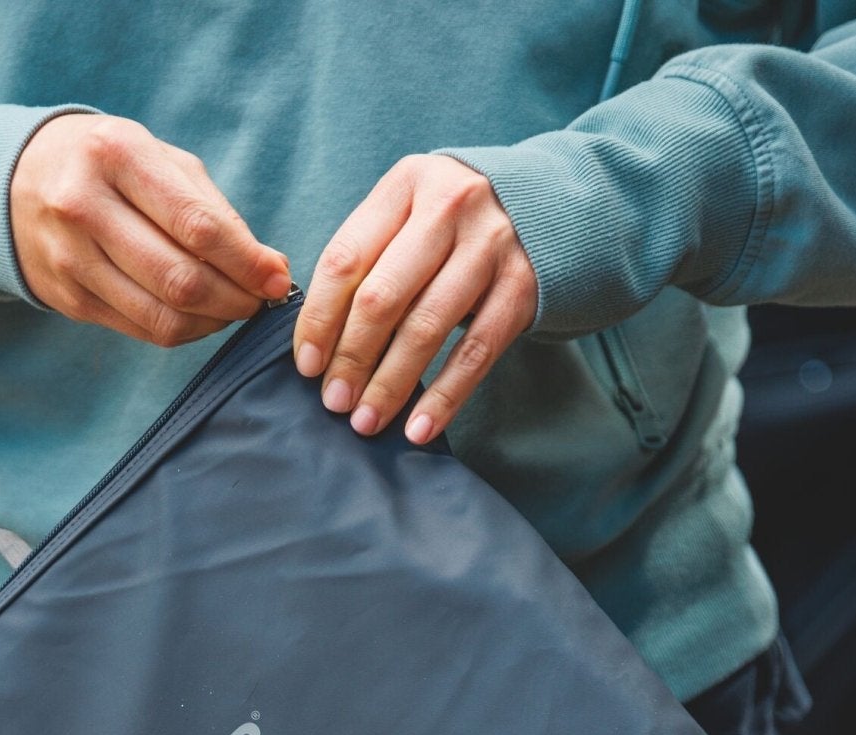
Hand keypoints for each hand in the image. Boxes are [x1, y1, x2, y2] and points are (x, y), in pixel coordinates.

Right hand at [11, 113, 289, 347]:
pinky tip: (200, 317)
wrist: (16, 183)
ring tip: (234, 308)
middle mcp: (85, 206)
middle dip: (235, 299)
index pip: (198, 226)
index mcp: (117, 155)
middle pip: (181, 279)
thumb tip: (270, 267)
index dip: (247, 262)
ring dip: (212, 322)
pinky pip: (141, 329)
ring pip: (162, 316)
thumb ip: (212, 208)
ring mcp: (70, 258)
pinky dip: (183, 331)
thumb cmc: (109, 167)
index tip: (279, 279)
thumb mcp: (157, 159)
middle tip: (260, 301)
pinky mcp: (68, 298)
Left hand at [293, 155, 537, 442]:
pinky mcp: (522, 286)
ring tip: (367, 421)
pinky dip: (444, 396)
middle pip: (383, 296)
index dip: (320, 318)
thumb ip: (369, 257)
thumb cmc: (454, 224)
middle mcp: (449, 207)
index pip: (347, 259)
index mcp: (407, 185)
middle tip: (334, 402)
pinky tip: (419, 429)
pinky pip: (475, 352)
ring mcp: (490, 246)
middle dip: (352, 358)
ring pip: (426, 327)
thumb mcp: (410, 215)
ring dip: (391, 384)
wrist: (548, 205)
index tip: (307, 365)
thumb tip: (318, 340)